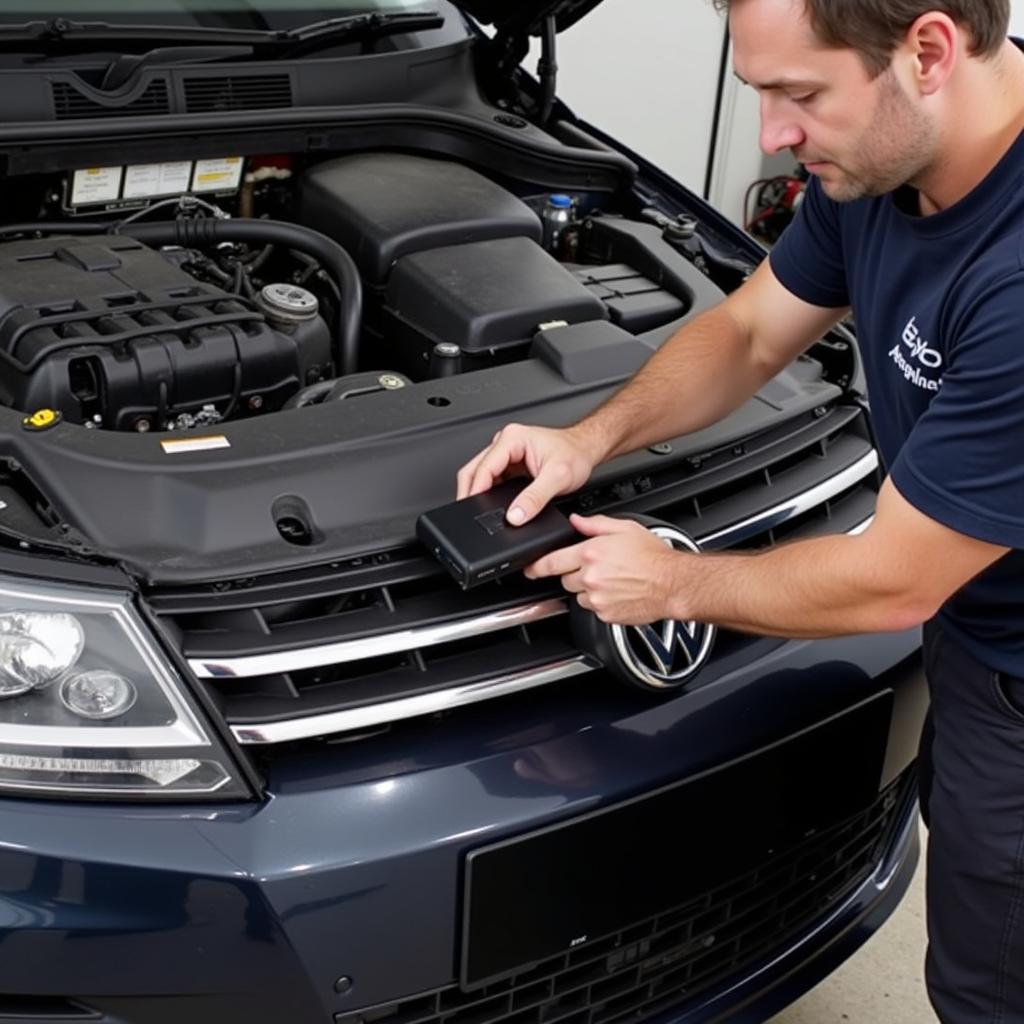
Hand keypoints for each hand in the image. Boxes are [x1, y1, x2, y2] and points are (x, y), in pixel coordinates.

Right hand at [456, 423, 599, 524]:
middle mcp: (505, 442)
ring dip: (479, 493)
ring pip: (480, 475)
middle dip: (470, 493)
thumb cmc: (575, 455)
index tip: (471, 507)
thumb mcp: (558, 478)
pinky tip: (493, 505)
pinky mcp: (509, 465)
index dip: (475, 490)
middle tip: (468, 514)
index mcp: (512, 438)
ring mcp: (505, 454)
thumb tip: (515, 516)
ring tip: (482, 511)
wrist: (586, 450)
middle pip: (474, 470)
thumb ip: (535, 498)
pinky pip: (491, 480)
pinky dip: (489, 494)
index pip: (484, 467)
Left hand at [525, 513, 683, 624]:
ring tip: (611, 580)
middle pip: (565, 579)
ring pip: (578, 594)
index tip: (529, 569)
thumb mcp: (624, 528)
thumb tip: (576, 521)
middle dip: (575, 573)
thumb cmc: (654, 556)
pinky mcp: (605, 614)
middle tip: (597, 567)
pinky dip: (600, 602)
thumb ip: (594, 525)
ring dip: (587, 588)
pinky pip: (593, 608)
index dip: (536, 566)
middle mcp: (590, 576)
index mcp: (591, 553)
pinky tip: (617, 591)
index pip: (551, 562)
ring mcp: (597, 598)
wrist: (673, 584)